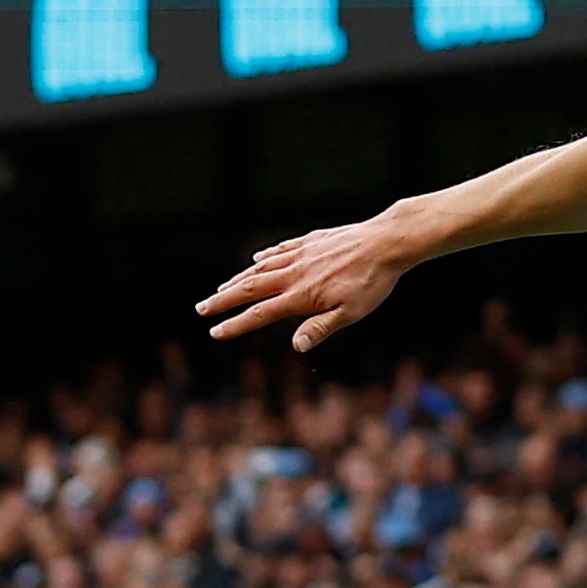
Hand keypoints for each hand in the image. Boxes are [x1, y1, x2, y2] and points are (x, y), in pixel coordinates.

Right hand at [197, 214, 414, 352]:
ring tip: (221, 288)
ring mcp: (300, 254)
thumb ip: (321, 328)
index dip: (235, 325)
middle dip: (222, 300)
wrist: (385, 243)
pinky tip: (256, 259)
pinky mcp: (310, 241)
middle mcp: (294, 273)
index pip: (259, 313)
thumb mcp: (350, 313)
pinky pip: (280, 250)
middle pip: (249, 288)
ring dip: (238, 279)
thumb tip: (296, 346)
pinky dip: (264, 257)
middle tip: (201, 309)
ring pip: (261, 268)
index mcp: (301, 295)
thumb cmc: (371, 282)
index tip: (214, 332)